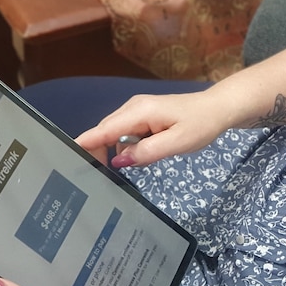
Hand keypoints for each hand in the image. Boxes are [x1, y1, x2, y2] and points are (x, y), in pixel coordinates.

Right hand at [76, 90, 229, 166]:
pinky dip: (126, 147)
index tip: (67, 160)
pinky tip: (135, 159)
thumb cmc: (201, 124)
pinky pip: (126, 133)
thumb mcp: (177, 143)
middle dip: (97, 152)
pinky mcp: (143, 116)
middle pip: (104, 132)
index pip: (103, 130)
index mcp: (139, 111)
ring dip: (115, 151)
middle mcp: (133, 108)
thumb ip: (147, 152)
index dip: (84, 145)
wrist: (218, 109)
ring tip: (118, 172)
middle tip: (95, 178)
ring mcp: (137, 110)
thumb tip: (119, 161)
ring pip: (115, 133)